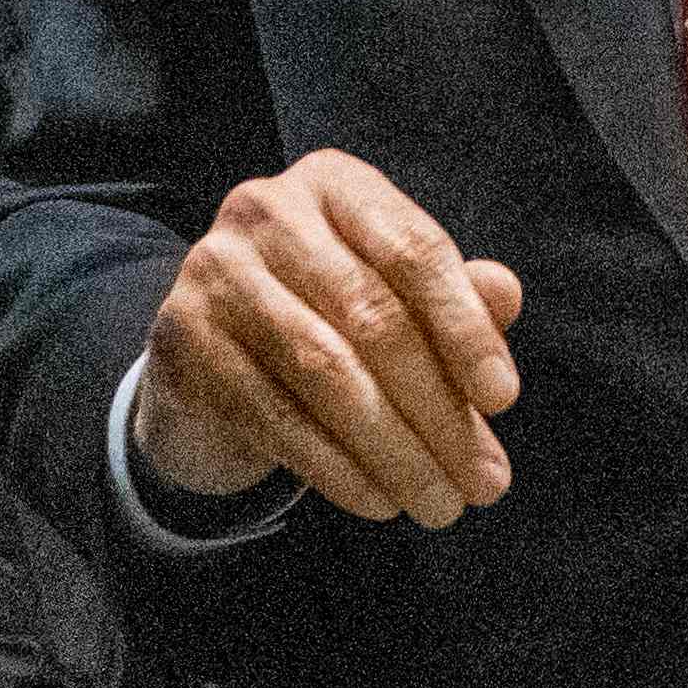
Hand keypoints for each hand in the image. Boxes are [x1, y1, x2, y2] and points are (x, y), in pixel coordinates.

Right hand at [131, 146, 524, 522]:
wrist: (208, 348)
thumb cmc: (326, 312)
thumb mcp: (393, 291)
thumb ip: (454, 294)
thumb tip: (506, 295)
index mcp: (335, 183)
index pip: (414, 250)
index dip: (466, 328)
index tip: (506, 399)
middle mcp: (267, 211)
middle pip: (373, 318)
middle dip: (440, 411)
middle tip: (485, 481)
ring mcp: (216, 274)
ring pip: (327, 374)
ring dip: (396, 452)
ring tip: (441, 504)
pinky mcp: (182, 341)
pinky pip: (276, 418)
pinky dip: (337, 469)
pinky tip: (379, 501)